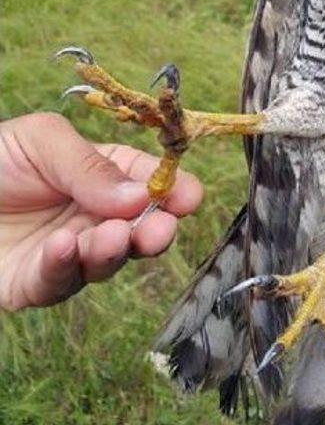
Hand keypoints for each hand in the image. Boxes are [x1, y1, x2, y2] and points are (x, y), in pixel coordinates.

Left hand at [0, 112, 202, 310]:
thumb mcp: (40, 140)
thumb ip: (88, 165)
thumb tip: (138, 195)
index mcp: (99, 173)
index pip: (145, 181)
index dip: (172, 189)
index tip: (188, 196)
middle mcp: (91, 215)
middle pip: (137, 228)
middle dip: (155, 229)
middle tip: (161, 228)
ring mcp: (68, 252)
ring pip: (106, 261)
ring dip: (114, 251)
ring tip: (112, 236)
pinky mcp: (36, 284)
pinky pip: (59, 281)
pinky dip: (66, 265)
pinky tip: (65, 246)